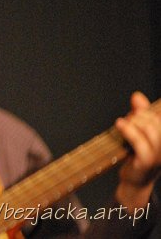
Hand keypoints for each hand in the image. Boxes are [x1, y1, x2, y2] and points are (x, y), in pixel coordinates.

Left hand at [114, 92, 160, 208]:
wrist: (134, 180)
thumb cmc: (136, 153)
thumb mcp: (138, 130)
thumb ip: (139, 113)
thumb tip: (137, 96)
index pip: (160, 117)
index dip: (147, 110)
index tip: (135, 111)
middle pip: (155, 120)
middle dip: (138, 115)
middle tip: (127, 121)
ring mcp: (159, 154)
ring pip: (149, 129)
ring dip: (132, 122)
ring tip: (122, 124)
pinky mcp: (147, 161)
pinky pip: (140, 143)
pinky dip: (128, 131)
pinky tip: (119, 124)